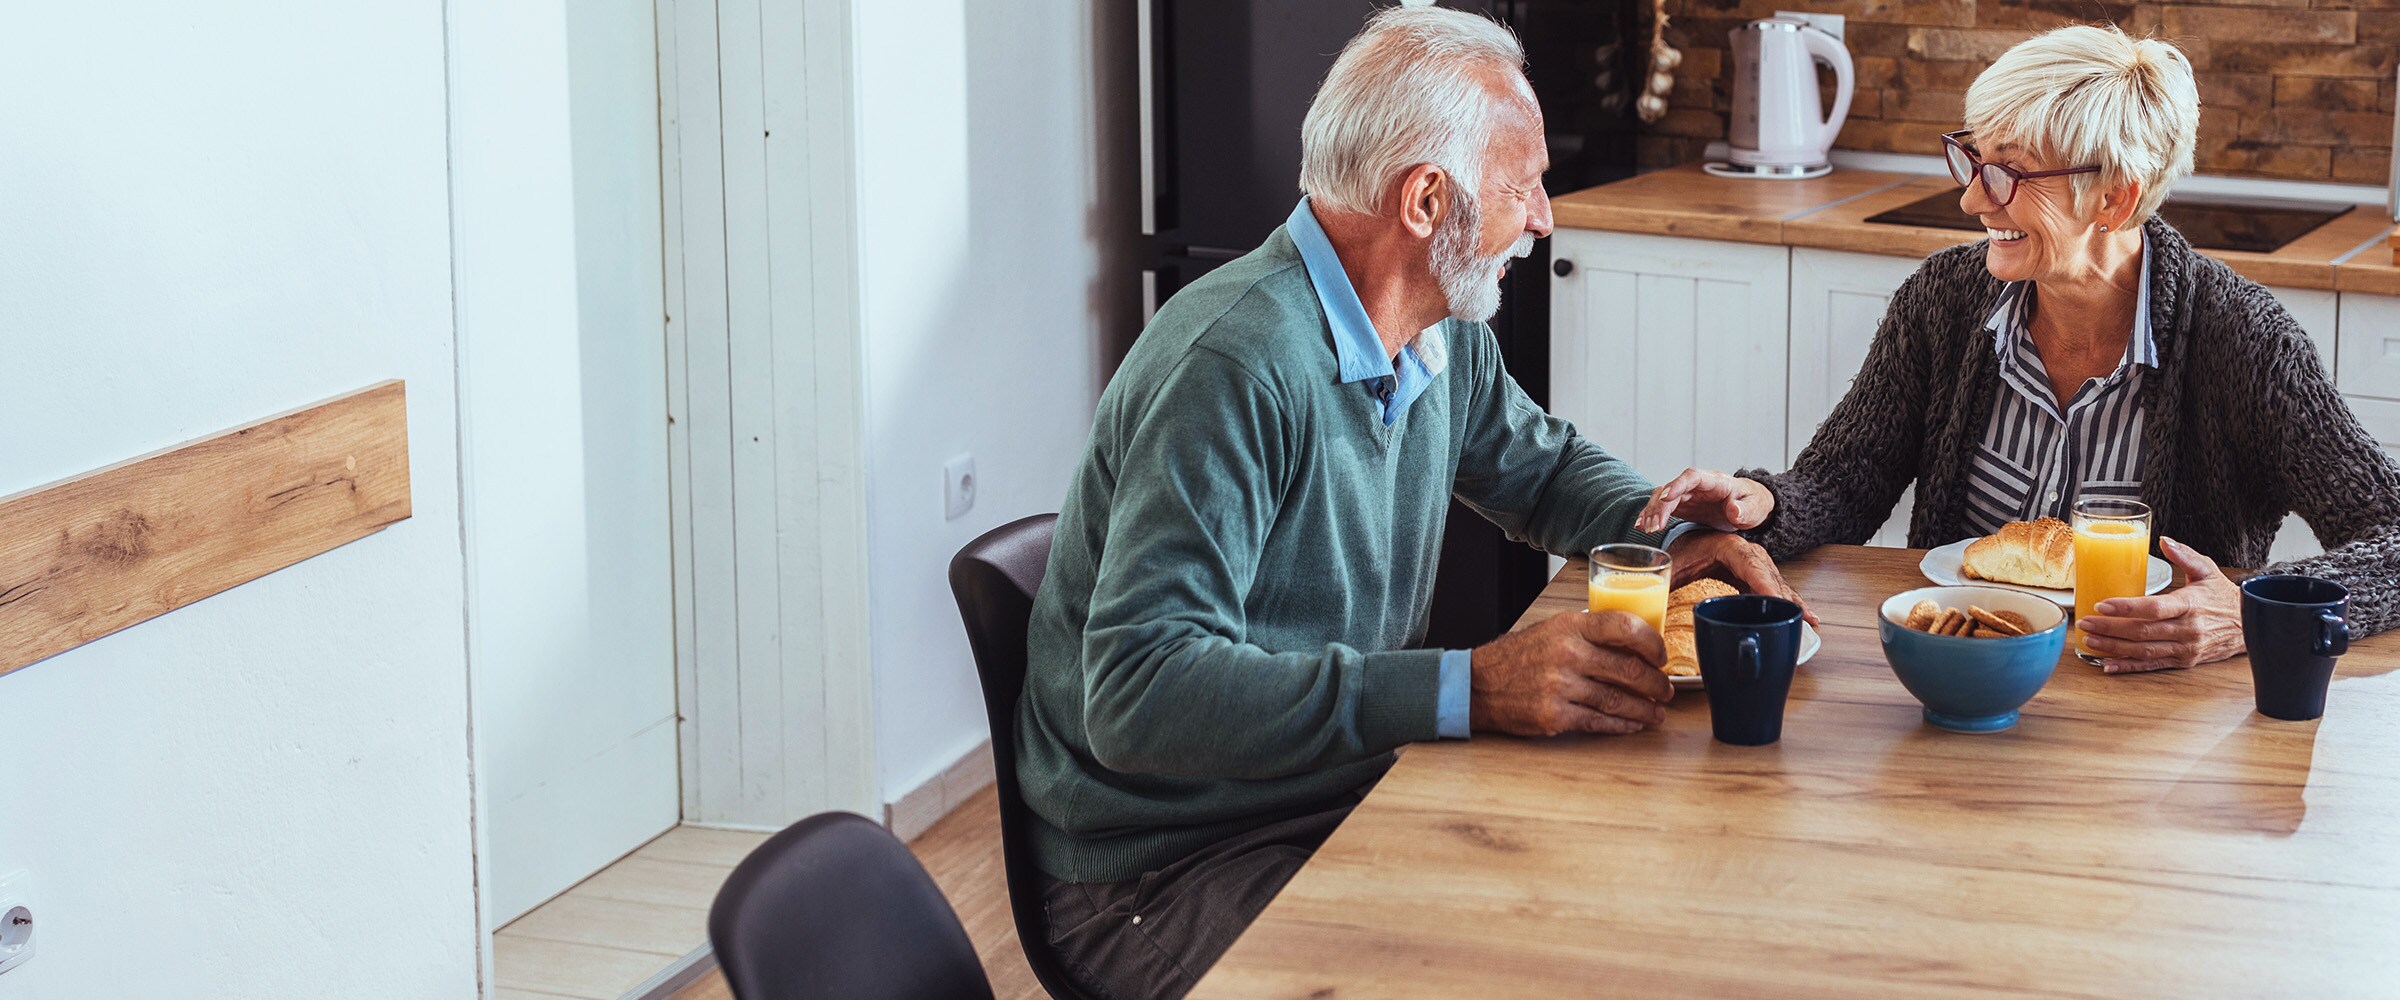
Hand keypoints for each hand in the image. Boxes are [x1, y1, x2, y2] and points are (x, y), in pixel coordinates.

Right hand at [1469, 610, 1672, 736]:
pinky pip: (1599, 721)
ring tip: (1656, 712)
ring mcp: (1561, 686)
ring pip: (1618, 700)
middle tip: (1665, 690)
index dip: (1652, 643)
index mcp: (1570, 627)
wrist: (1479, 685)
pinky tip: (1632, 724)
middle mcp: (1567, 654)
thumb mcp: (1551, 630)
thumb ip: (1589, 634)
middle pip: (1629, 669)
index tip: (1661, 656)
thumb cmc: (1518, 657)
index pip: (1625, 627)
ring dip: (1644, 709)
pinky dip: (1621, 725)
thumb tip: (1634, 645)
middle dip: (1656, 684)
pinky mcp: (1555, 715)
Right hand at [1637, 468, 1774, 533]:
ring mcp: (1688, 494)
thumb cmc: (1753, 505)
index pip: (1692, 477)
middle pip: (1672, 488)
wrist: (1750, 508)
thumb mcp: (1754, 509)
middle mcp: (1698, 485)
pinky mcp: (1682, 505)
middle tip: (1653, 526)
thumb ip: (1744, 510)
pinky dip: (1651, 515)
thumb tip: (1733, 509)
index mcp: (1716, 481)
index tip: (1665, 498)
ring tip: (1646, 529)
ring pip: (1662, 496)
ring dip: (1652, 511)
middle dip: (1660, 505)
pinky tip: (1641, 526)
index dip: (1677, 485)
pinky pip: (1662, 507)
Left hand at [1665, 529, 1816, 625]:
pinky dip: (1788, 603)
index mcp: (1725, 545)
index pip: (1748, 561)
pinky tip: (1805, 617)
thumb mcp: (1672, 566)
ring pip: (1776, 582)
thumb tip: (1661, 606)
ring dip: (1791, 601)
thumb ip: (1671, 581)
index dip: (1762, 581)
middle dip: (1782, 596)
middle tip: (1794, 616)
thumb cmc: (1679, 554)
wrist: (1683, 545)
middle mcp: (1745, 552)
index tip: (1774, 598)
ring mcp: (1754, 564)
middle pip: (1768, 573)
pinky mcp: (1755, 577)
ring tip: (1808, 620)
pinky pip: (1774, 589)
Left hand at [2078, 536, 2244, 672]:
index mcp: (2190, 604)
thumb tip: (2164, 540)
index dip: (2126, 608)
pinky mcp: (2184, 661)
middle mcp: (2188, 629)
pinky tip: (2108, 665)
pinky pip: (2153, 665)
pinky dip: (2130, 666)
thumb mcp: (2207, 571)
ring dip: (2114, 647)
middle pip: (2142, 631)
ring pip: (2144, 650)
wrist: (2251, 626)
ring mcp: (2186, 648)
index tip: (2102, 605)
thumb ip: (2185, 555)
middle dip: (2110, 628)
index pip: (2153, 608)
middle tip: (2085, 623)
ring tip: (2090, 641)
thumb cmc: (2223, 596)